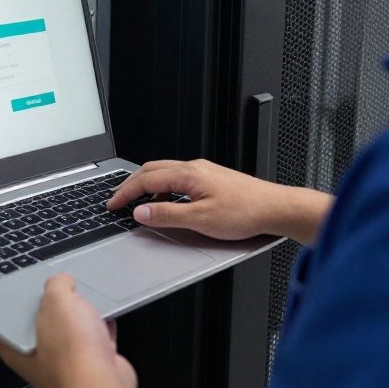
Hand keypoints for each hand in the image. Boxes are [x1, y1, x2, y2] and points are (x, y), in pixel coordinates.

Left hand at [0, 274, 136, 387]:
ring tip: (88, 302)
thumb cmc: (71, 352)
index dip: (18, 299)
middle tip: (64, 290)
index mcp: (15, 348)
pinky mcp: (90, 368)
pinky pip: (94, 341)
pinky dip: (101, 328)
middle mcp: (37, 360)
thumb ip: (55, 285)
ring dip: (82, 316)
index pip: (8, 319)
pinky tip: (106, 316)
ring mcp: (65, 366)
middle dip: (57, 305)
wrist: (104, 383)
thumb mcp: (56, 300)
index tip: (27, 285)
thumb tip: (62, 281)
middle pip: (43, 322)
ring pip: (71, 332)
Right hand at [106, 159, 333, 245]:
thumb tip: (141, 212)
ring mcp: (203, 171)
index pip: (146, 180)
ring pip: (165, 172)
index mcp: (188, 174)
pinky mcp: (212, 178)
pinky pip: (178, 177)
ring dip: (146, 185)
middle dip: (131, 184)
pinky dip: (162, 187)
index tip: (113, 204)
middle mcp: (194, 167)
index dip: (126, 192)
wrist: (275, 208)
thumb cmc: (245, 213)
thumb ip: (167, 216)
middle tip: (118, 200)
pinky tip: (166, 201)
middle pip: (152, 170)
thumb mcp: (201, 220)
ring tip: (137, 201)